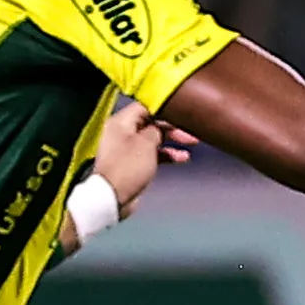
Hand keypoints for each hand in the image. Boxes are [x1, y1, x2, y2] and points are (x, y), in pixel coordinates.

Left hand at [93, 103, 197, 217]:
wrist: (112, 197)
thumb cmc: (128, 166)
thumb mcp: (146, 143)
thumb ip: (156, 130)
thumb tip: (159, 128)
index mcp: (121, 122)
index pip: (146, 107)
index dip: (165, 110)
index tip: (181, 115)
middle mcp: (122, 132)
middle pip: (151, 123)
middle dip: (172, 128)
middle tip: (190, 133)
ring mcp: (127, 149)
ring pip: (154, 139)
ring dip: (172, 142)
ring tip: (191, 144)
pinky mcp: (133, 164)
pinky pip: (152, 154)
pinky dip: (166, 155)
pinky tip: (182, 158)